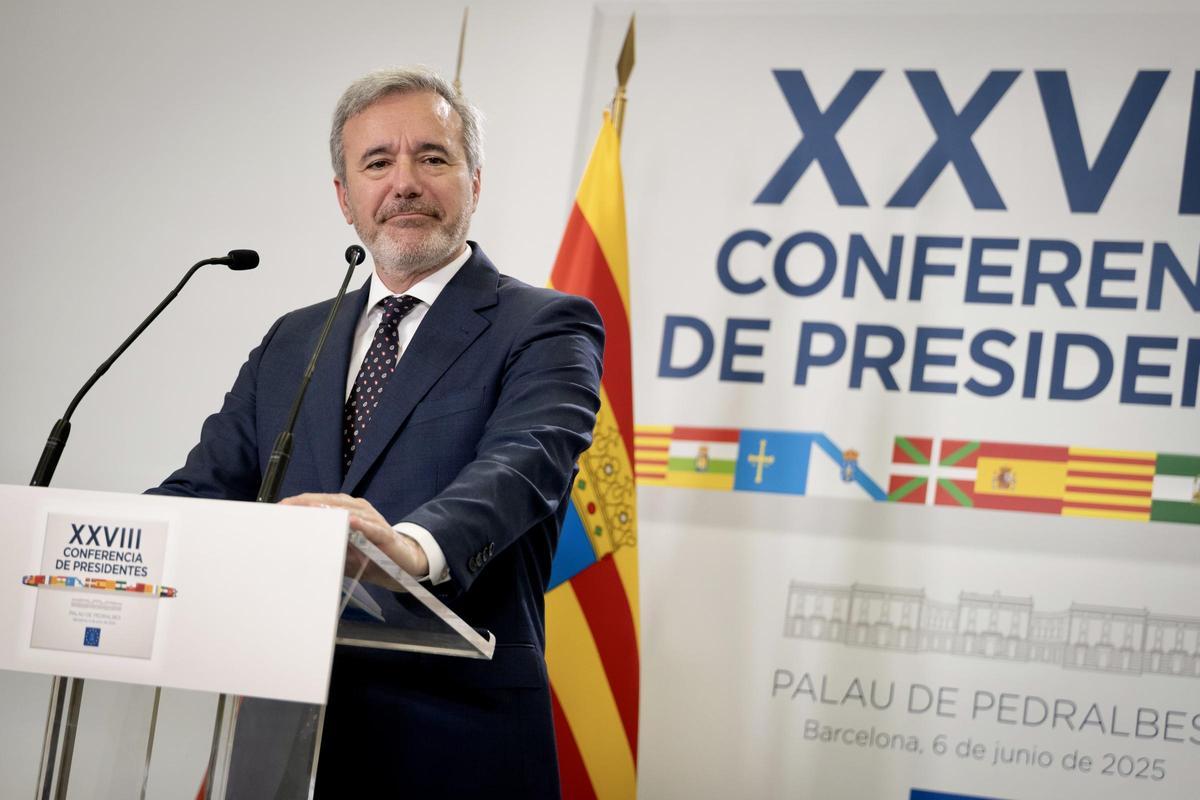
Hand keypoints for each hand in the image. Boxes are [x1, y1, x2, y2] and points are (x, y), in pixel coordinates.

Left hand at [279, 493, 429, 581]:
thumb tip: (297, 548)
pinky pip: (370, 527)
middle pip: (329, 502)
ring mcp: (372, 519)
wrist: (404, 566)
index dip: (299, 503)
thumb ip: (325, 546)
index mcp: (347, 510)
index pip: (319, 502)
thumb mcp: (342, 553)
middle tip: (284, 509)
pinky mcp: (384, 534)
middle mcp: (359, 509)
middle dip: (306, 504)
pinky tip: (348, 522)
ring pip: (348, 510)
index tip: (278, 509)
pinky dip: (359, 524)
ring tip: (308, 510)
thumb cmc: (370, 558)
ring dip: (328, 510)